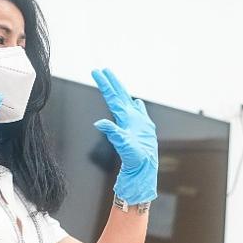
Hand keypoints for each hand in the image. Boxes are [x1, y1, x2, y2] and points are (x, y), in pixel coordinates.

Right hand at [92, 68, 157, 204]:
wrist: (146, 173)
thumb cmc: (136, 160)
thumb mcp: (124, 146)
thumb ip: (113, 132)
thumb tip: (99, 122)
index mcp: (131, 118)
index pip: (114, 97)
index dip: (104, 84)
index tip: (96, 71)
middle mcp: (137, 118)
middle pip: (122, 95)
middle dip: (112, 82)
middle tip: (103, 70)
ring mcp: (140, 124)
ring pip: (129, 103)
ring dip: (121, 92)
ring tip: (116, 84)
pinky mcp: (143, 131)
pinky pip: (138, 113)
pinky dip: (134, 106)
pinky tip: (136, 104)